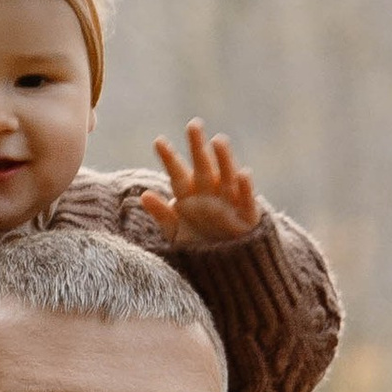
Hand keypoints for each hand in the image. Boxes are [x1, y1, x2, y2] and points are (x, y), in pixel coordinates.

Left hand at [139, 121, 259, 250]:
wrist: (224, 267)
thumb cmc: (197, 246)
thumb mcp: (175, 234)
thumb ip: (162, 215)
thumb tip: (144, 195)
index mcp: (188, 194)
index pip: (177, 172)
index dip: (169, 158)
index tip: (158, 141)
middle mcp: (209, 191)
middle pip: (203, 165)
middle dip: (197, 146)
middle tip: (193, 124)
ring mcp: (229, 200)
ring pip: (226, 175)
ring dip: (224, 158)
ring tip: (218, 141)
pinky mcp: (248, 215)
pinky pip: (247, 199)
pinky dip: (245, 187)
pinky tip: (243, 173)